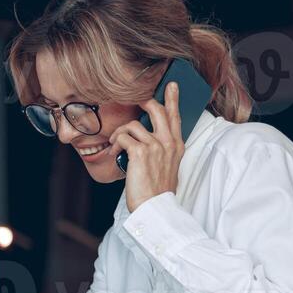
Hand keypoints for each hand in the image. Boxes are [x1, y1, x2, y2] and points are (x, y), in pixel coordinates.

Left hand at [114, 80, 185, 212]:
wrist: (155, 207)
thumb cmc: (157, 189)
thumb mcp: (168, 166)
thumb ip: (163, 149)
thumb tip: (149, 139)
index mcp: (177, 145)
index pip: (175, 116)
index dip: (172, 99)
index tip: (171, 86)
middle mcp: (168, 142)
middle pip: (156, 110)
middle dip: (143, 103)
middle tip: (135, 101)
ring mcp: (155, 146)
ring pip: (133, 125)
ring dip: (120, 134)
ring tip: (117, 145)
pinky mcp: (140, 152)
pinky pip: (123, 137)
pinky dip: (115, 143)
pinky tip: (115, 152)